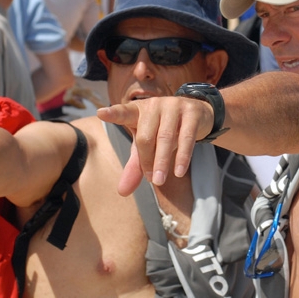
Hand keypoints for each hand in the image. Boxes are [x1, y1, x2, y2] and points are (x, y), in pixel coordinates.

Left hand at [96, 96, 213, 194]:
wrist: (197, 113)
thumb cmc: (164, 130)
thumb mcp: (148, 145)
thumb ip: (135, 166)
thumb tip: (122, 192)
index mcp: (138, 110)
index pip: (123, 113)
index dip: (113, 113)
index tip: (100, 113)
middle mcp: (154, 106)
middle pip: (145, 136)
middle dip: (146, 160)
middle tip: (151, 179)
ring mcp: (173, 106)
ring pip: (165, 137)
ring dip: (162, 161)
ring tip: (159, 180)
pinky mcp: (192, 112)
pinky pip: (186, 137)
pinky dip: (182, 156)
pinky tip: (179, 171)